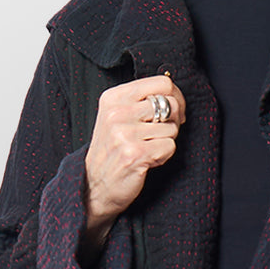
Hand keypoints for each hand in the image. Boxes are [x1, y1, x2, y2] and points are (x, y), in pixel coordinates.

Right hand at [83, 76, 187, 232]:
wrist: (94, 186)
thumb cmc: (112, 150)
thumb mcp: (118, 116)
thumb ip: (141, 101)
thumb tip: (176, 95)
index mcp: (114, 97)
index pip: (162, 83)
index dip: (176, 97)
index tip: (173, 112)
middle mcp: (117, 112)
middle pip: (171, 104)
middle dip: (173, 121)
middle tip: (159, 134)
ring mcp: (125, 133)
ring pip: (172, 128)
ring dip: (166, 141)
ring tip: (147, 149)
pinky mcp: (135, 153)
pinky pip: (170, 146)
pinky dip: (164, 156)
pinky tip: (147, 160)